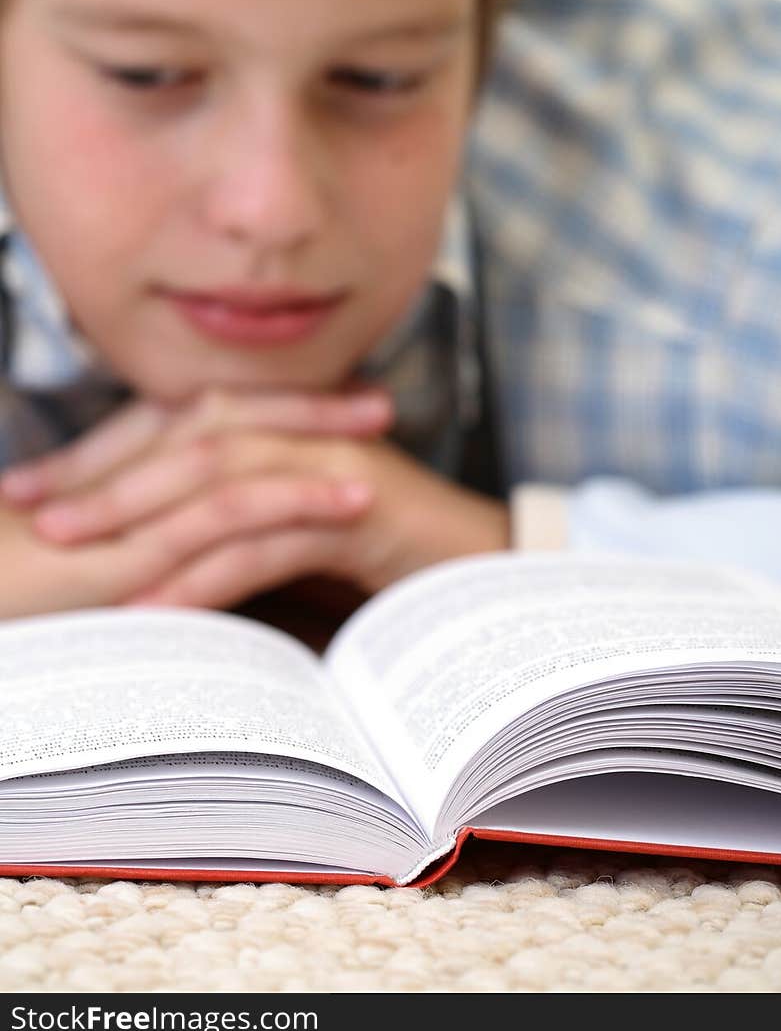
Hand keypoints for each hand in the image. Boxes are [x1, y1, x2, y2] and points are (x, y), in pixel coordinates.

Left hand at [0, 387, 510, 609]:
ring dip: (143, 520)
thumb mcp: (296, 523)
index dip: (98, 453)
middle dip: (104, 479)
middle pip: (184, 442)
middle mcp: (299, 431)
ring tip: (80, 557)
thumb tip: (156, 547)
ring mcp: (329, 465)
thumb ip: (238, 518)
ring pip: (219, 483)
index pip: (173, 425)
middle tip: (38, 513)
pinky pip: (267, 541)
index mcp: (280, 424)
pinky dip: (209, 574)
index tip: (34, 488)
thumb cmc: (386, 547)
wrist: (485, 562)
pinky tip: (163, 606)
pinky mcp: (356, 511)